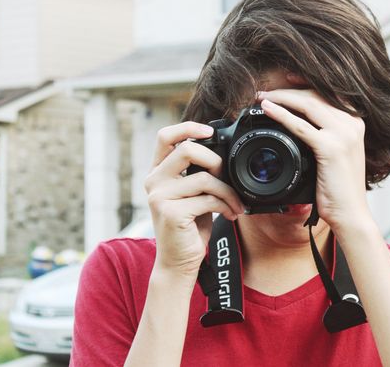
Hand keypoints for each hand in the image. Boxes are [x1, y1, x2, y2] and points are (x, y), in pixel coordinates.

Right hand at [144, 122, 243, 278]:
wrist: (178, 262)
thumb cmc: (189, 226)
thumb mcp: (191, 194)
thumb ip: (196, 172)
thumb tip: (221, 152)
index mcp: (157, 172)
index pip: (165, 136)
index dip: (188, 127)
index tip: (210, 131)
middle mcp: (154, 181)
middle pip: (187, 149)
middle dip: (216, 161)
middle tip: (226, 178)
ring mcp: (159, 196)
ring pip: (204, 178)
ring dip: (228, 191)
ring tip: (235, 204)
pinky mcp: (171, 212)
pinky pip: (208, 199)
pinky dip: (226, 205)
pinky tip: (230, 214)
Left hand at [257, 89, 370, 232]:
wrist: (351, 214)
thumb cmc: (339, 189)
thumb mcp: (335, 155)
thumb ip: (323, 136)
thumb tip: (298, 123)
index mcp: (355, 122)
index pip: (328, 92)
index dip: (305, 83)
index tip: (286, 78)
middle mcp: (352, 123)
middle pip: (315, 94)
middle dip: (287, 90)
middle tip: (264, 92)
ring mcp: (344, 134)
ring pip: (307, 103)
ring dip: (281, 98)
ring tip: (261, 98)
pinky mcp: (331, 148)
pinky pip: (300, 125)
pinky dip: (281, 114)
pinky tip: (267, 109)